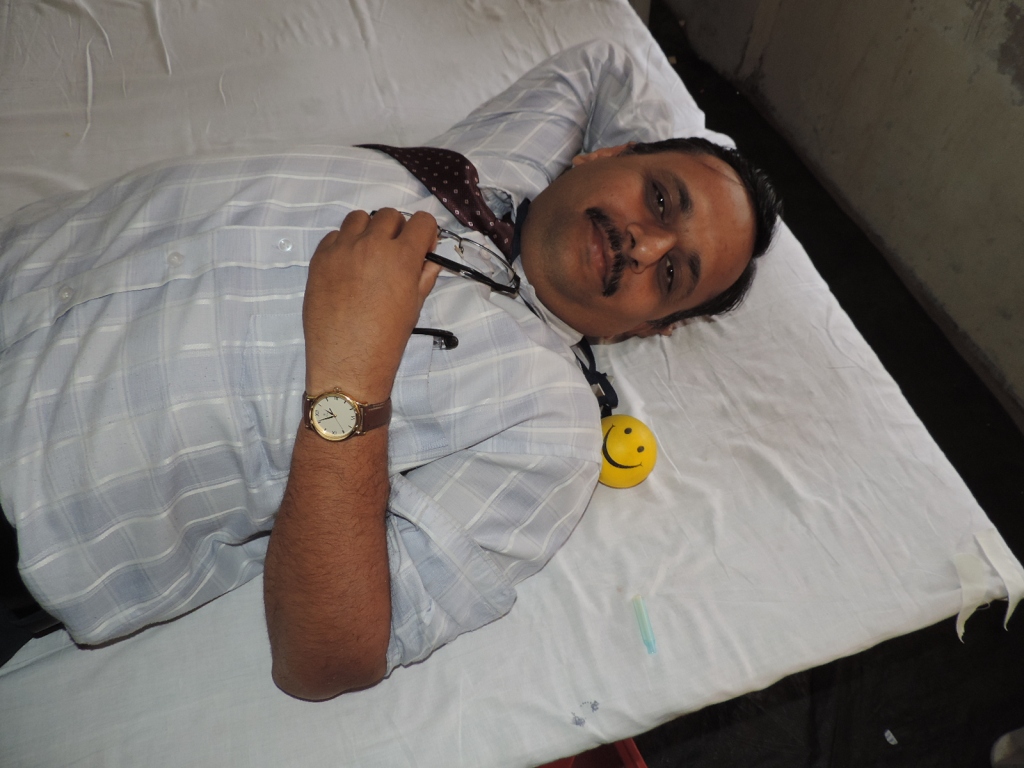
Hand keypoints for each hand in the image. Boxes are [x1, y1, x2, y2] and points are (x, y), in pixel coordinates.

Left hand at [303, 209, 441, 399]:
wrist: (347, 362)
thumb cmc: (386, 340)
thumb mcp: (414, 307)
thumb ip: (423, 277)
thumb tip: (428, 261)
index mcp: (401, 257)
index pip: (422, 221)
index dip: (425, 233)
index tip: (422, 248)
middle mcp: (371, 245)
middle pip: (389, 216)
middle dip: (397, 230)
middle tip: (394, 254)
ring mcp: (342, 249)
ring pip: (358, 218)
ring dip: (368, 231)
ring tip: (368, 255)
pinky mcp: (319, 259)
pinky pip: (333, 236)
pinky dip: (343, 244)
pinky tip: (347, 267)